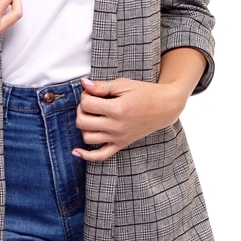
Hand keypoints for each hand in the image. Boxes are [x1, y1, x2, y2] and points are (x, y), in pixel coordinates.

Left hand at [73, 76, 188, 161]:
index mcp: (118, 109)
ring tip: (91, 117)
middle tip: (90, 103)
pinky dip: (86, 155)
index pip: (86, 104)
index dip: (85, 95)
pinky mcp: (121, 145)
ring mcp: (118, 138)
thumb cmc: (144, 93)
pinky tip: (76, 151)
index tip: (92, 92)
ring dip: (84, 126)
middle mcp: (117, 126)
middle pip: (82, 122)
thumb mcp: (124, 84)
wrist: (164, 107)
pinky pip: (100, 156)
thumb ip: (102, 86)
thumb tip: (84, 84)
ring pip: (87, 138)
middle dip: (81, 110)